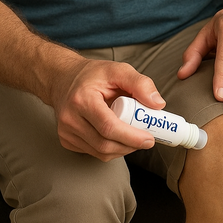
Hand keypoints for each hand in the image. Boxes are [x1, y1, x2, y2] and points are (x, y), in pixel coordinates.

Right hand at [48, 55, 165, 161]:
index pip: (108, 127)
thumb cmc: (93, 75)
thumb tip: (158, 104)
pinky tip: (118, 137)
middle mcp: (70, 118)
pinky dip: (110, 149)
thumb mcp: (118, 70)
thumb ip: (140, 84)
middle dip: (130, 145)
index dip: (131, 137)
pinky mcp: (66, 140)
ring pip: (100, 152)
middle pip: (105, 144)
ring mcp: (66, 132)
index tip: (149, 138)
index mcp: (82, 99)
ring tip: (134, 137)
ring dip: (122, 149)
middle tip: (147, 139)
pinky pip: (93, 152)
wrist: (64, 79)